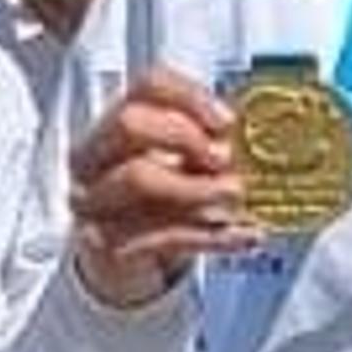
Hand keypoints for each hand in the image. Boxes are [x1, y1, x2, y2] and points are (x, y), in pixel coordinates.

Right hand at [65, 68, 254, 308]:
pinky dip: (210, 234)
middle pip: (130, 124)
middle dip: (184, 135)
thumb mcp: (180, 169)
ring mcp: (94, 202)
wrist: (124, 265)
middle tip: (224, 157)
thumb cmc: (158, 206)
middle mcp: (93, 159)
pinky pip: (161, 234)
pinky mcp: (107, 246)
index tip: (228, 121)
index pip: (147, 87)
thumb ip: (208, 147)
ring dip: (198, 185)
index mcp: (114, 126)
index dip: (191, 97)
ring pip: (139, 178)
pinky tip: (245, 235)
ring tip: (236, 194)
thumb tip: (258, 137)